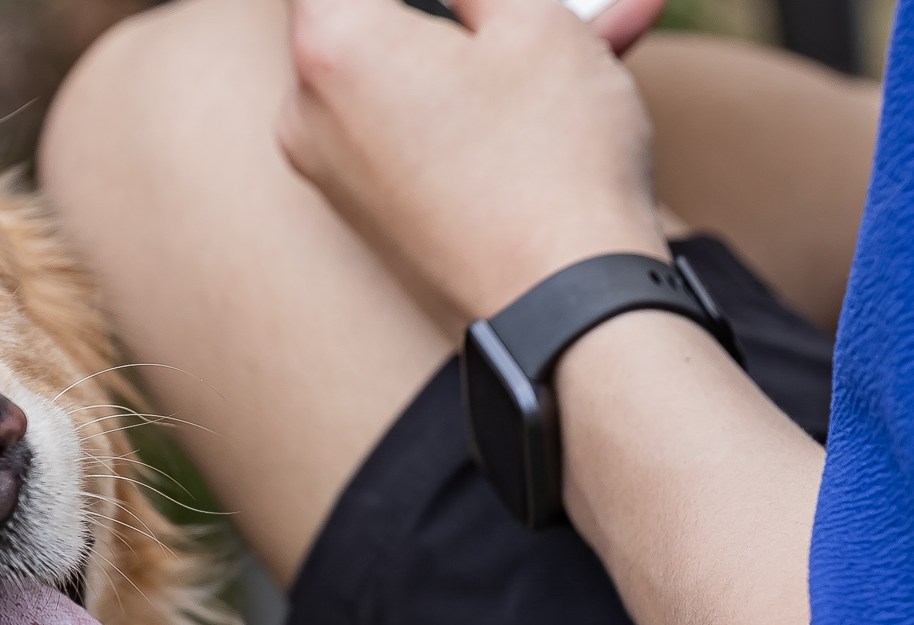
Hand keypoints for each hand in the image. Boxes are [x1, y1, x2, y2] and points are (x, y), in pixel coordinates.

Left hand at [277, 0, 671, 327]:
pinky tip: (590, 57)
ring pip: (418, 68)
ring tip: (605, 15)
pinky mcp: (370, 208)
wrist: (563, 305)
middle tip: (546, 1)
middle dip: (464, 5)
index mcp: (332, 46)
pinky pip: (424, 122)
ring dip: (502, 36)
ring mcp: (334, 168)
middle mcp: (309, 113)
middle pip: (375, 13)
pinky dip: (489, 92)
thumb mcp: (533, 21)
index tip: (466, 3)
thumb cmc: (551, 156)